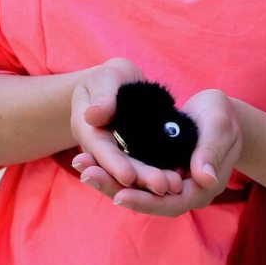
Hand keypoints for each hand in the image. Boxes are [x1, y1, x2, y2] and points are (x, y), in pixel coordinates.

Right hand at [70, 58, 184, 196]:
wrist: (120, 83)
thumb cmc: (110, 78)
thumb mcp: (106, 79)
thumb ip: (102, 96)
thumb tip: (93, 115)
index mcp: (87, 129)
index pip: (99, 149)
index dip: (113, 164)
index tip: (128, 176)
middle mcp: (101, 148)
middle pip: (118, 167)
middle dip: (139, 178)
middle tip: (163, 186)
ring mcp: (119, 154)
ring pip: (134, 171)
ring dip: (152, 180)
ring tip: (175, 185)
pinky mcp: (137, 155)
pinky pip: (147, 166)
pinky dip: (160, 172)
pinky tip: (179, 179)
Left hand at [73, 83, 242, 216]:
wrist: (220, 114)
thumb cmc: (223, 118)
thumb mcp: (219, 128)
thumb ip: (211, 152)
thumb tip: (204, 178)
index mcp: (200, 189)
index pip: (169, 203)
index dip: (144, 200)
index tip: (119, 195)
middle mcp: (180, 191)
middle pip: (146, 200)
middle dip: (115, 188)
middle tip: (87, 176)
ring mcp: (166, 182)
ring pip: (135, 187)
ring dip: (107, 179)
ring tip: (81, 166)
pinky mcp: (156, 169)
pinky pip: (132, 174)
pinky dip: (111, 167)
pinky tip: (89, 158)